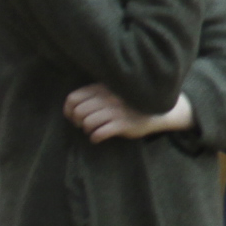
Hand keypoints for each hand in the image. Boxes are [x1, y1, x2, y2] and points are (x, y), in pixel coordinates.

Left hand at [65, 85, 191, 142]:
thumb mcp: (112, 91)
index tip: (71, 117)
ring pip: (87, 123)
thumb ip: (95, 94)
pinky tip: (98, 137)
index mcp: (102, 87)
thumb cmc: (129, 102)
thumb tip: (71, 107)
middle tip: (83, 125)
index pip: (73, 98)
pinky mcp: (123, 124)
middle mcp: (107, 97)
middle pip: (78, 112)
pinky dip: (95, 137)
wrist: (157, 110)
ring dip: (87, 130)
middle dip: (77, 121)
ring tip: (92, 130)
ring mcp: (115, 110)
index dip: (68, 110)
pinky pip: (99, 133)